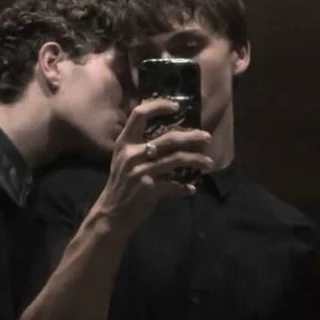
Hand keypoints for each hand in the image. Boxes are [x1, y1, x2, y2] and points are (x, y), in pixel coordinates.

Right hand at [91, 98, 212, 232]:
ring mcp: (140, 172)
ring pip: (177, 160)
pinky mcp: (149, 189)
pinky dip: (185, 188)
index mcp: (124, 143)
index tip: (176, 106)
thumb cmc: (121, 185)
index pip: (139, 115)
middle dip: (192, 137)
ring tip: (209, 163)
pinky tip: (191, 189)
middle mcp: (132, 154)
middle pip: (168, 139)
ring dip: (196, 160)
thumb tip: (171, 138)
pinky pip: (174, 185)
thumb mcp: (123, 161)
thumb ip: (140, 148)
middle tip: (207, 137)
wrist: (111, 214)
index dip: (158, 106)